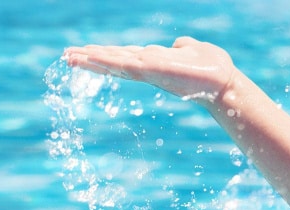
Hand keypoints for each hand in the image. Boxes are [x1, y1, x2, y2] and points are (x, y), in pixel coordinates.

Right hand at [63, 37, 240, 104]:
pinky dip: (104, 61)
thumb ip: (182, 47)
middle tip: (66, 57)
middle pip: (112, 61)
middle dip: (90, 59)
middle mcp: (146, 67)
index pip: (123, 56)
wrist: (223, 82)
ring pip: (112, 62)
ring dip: (90, 60)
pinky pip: (121, 64)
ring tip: (69, 58)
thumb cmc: (211, 68)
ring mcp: (145, 70)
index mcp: (153, 61)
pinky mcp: (149, 70)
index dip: (104, 54)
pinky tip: (89, 58)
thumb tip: (179, 46)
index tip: (85, 52)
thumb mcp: (192, 50)